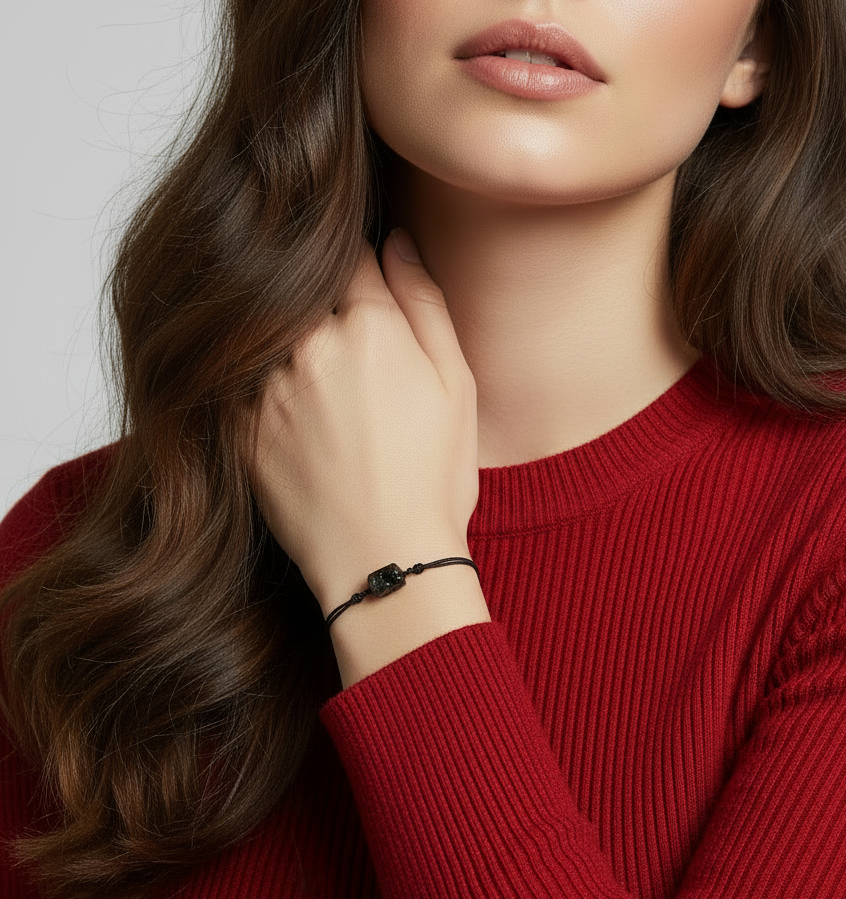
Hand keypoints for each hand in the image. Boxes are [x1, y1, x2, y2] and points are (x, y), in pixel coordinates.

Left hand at [250, 230, 479, 613]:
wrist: (385, 560)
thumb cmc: (432, 477)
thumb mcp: (456, 384)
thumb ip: (424, 301)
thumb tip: (398, 240)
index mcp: (368, 326)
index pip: (350, 258)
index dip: (358, 269)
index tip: (362, 290)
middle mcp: (308, 345)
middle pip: (301, 292)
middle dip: (319, 306)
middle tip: (346, 356)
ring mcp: (266, 387)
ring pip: (267, 335)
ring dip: (288, 346)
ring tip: (323, 397)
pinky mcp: (239, 429)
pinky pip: (240, 382)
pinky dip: (260, 386)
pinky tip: (298, 423)